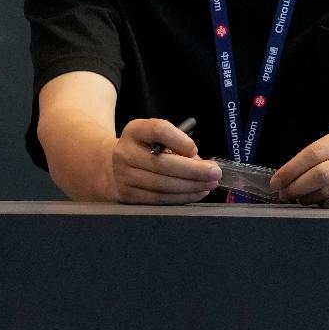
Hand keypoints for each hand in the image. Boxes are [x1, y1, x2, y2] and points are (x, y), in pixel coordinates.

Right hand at [106, 118, 221, 204]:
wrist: (113, 168)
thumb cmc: (145, 150)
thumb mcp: (155, 138)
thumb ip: (178, 145)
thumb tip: (204, 166)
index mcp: (135, 131)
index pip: (158, 130)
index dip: (180, 140)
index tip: (195, 150)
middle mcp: (125, 152)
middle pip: (162, 163)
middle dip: (194, 170)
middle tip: (215, 173)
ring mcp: (125, 176)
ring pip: (163, 185)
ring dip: (191, 186)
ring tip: (210, 184)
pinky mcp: (129, 195)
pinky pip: (160, 199)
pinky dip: (182, 197)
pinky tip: (197, 193)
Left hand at [273, 127, 328, 207]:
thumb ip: (314, 158)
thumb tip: (284, 180)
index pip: (313, 153)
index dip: (290, 170)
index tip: (275, 182)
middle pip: (320, 174)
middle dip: (295, 187)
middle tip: (284, 195)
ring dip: (308, 198)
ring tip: (301, 199)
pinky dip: (328, 204)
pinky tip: (322, 203)